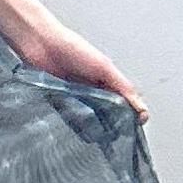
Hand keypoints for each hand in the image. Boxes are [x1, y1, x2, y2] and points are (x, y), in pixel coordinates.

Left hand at [8, 17, 148, 122]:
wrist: (41, 45)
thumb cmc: (71, 49)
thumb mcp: (104, 68)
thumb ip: (124, 88)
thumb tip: (142, 109)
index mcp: (107, 82)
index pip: (125, 105)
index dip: (131, 117)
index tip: (134, 128)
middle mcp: (94, 91)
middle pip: (109, 116)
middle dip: (113, 126)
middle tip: (116, 136)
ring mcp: (78, 99)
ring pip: (91, 121)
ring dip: (96, 128)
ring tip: (101, 136)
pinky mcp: (62, 105)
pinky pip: (73, 121)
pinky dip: (78, 127)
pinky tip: (83, 133)